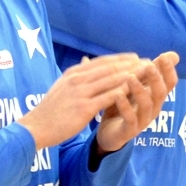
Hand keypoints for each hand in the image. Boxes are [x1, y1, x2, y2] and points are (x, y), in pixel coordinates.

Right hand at [18, 53, 145, 150]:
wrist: (36, 127)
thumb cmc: (50, 111)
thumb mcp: (62, 87)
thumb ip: (76, 76)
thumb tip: (86, 62)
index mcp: (73, 73)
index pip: (102, 62)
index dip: (121, 59)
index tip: (137, 58)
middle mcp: (77, 79)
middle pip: (110, 68)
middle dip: (131, 64)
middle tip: (149, 62)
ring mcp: (80, 92)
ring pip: (111, 80)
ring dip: (132, 75)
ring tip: (147, 74)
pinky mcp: (83, 107)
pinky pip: (108, 97)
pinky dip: (123, 92)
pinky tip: (135, 91)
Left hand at [94, 52, 178, 152]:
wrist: (109, 134)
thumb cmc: (124, 106)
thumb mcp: (135, 86)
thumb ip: (145, 71)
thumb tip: (164, 52)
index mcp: (155, 96)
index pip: (169, 82)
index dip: (169, 70)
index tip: (164, 56)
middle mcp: (153, 108)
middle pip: (161, 93)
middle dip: (156, 78)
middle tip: (149, 65)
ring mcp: (143, 120)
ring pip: (147, 105)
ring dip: (139, 90)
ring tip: (130, 78)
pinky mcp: (130, 130)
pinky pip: (130, 118)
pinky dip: (124, 106)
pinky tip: (117, 94)